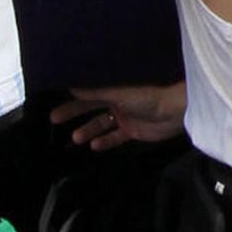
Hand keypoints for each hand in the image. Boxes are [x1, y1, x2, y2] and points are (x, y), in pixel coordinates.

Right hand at [51, 81, 185, 152]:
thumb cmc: (149, 94)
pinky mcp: (134, 130)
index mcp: (114, 85)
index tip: (55, 94)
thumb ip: (95, 92)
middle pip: (91, 105)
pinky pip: (116, 136)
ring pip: (102, 123)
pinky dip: (106, 141)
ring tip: (75, 138)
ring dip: (89, 130)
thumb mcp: (119, 93)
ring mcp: (126, 114)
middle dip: (74, 112)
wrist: (177, 109)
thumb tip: (71, 87)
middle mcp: (118, 98)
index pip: (89, 87)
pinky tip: (95, 146)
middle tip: (54, 118)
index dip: (74, 91)